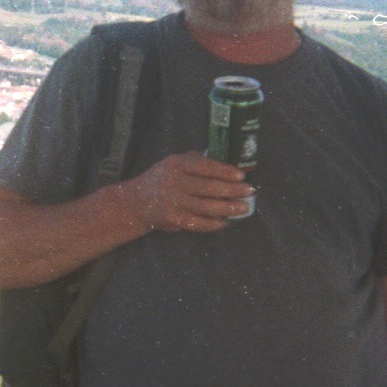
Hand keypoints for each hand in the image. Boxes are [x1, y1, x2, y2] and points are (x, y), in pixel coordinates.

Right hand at [117, 152, 253, 231]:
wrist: (136, 202)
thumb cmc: (162, 179)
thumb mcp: (174, 163)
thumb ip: (195, 162)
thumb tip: (226, 167)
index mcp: (176, 164)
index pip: (205, 166)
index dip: (225, 171)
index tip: (241, 176)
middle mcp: (174, 182)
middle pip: (209, 187)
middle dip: (233, 190)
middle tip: (250, 192)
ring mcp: (173, 202)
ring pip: (207, 206)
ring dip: (228, 208)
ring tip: (243, 208)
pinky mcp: (173, 219)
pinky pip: (198, 222)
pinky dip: (214, 223)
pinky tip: (225, 221)